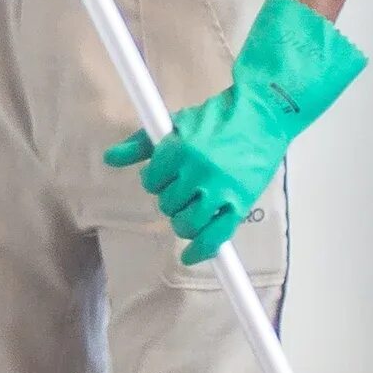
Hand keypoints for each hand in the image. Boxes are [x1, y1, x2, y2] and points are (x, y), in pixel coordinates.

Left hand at [103, 0, 366, 263]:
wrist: (263, 116)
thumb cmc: (217, 118)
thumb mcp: (175, 123)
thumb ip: (141, 143)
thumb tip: (109, 158)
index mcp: (180, 149)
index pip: (151, 181)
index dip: (155, 180)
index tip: (166, 177)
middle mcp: (199, 171)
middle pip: (168, 204)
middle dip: (170, 199)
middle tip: (183, 189)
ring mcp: (221, 189)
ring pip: (186, 224)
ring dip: (183, 222)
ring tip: (189, 211)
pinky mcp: (240, 203)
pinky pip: (216, 237)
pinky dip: (202, 250)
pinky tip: (191, 256)